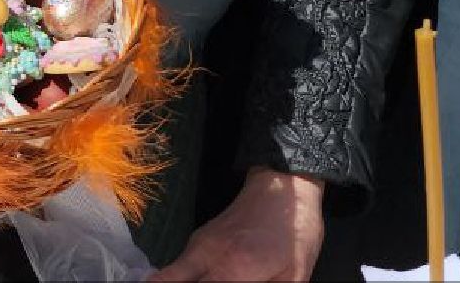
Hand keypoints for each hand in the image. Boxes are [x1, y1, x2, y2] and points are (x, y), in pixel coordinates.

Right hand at [155, 168, 324, 281]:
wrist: (284, 187)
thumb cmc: (295, 234)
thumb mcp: (293, 277)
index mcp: (231, 270)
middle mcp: (204, 255)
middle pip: (163, 280)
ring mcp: (197, 243)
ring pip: (169, 273)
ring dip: (179, 281)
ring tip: (204, 280)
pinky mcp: (198, 237)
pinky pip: (180, 263)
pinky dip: (183, 276)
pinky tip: (202, 279)